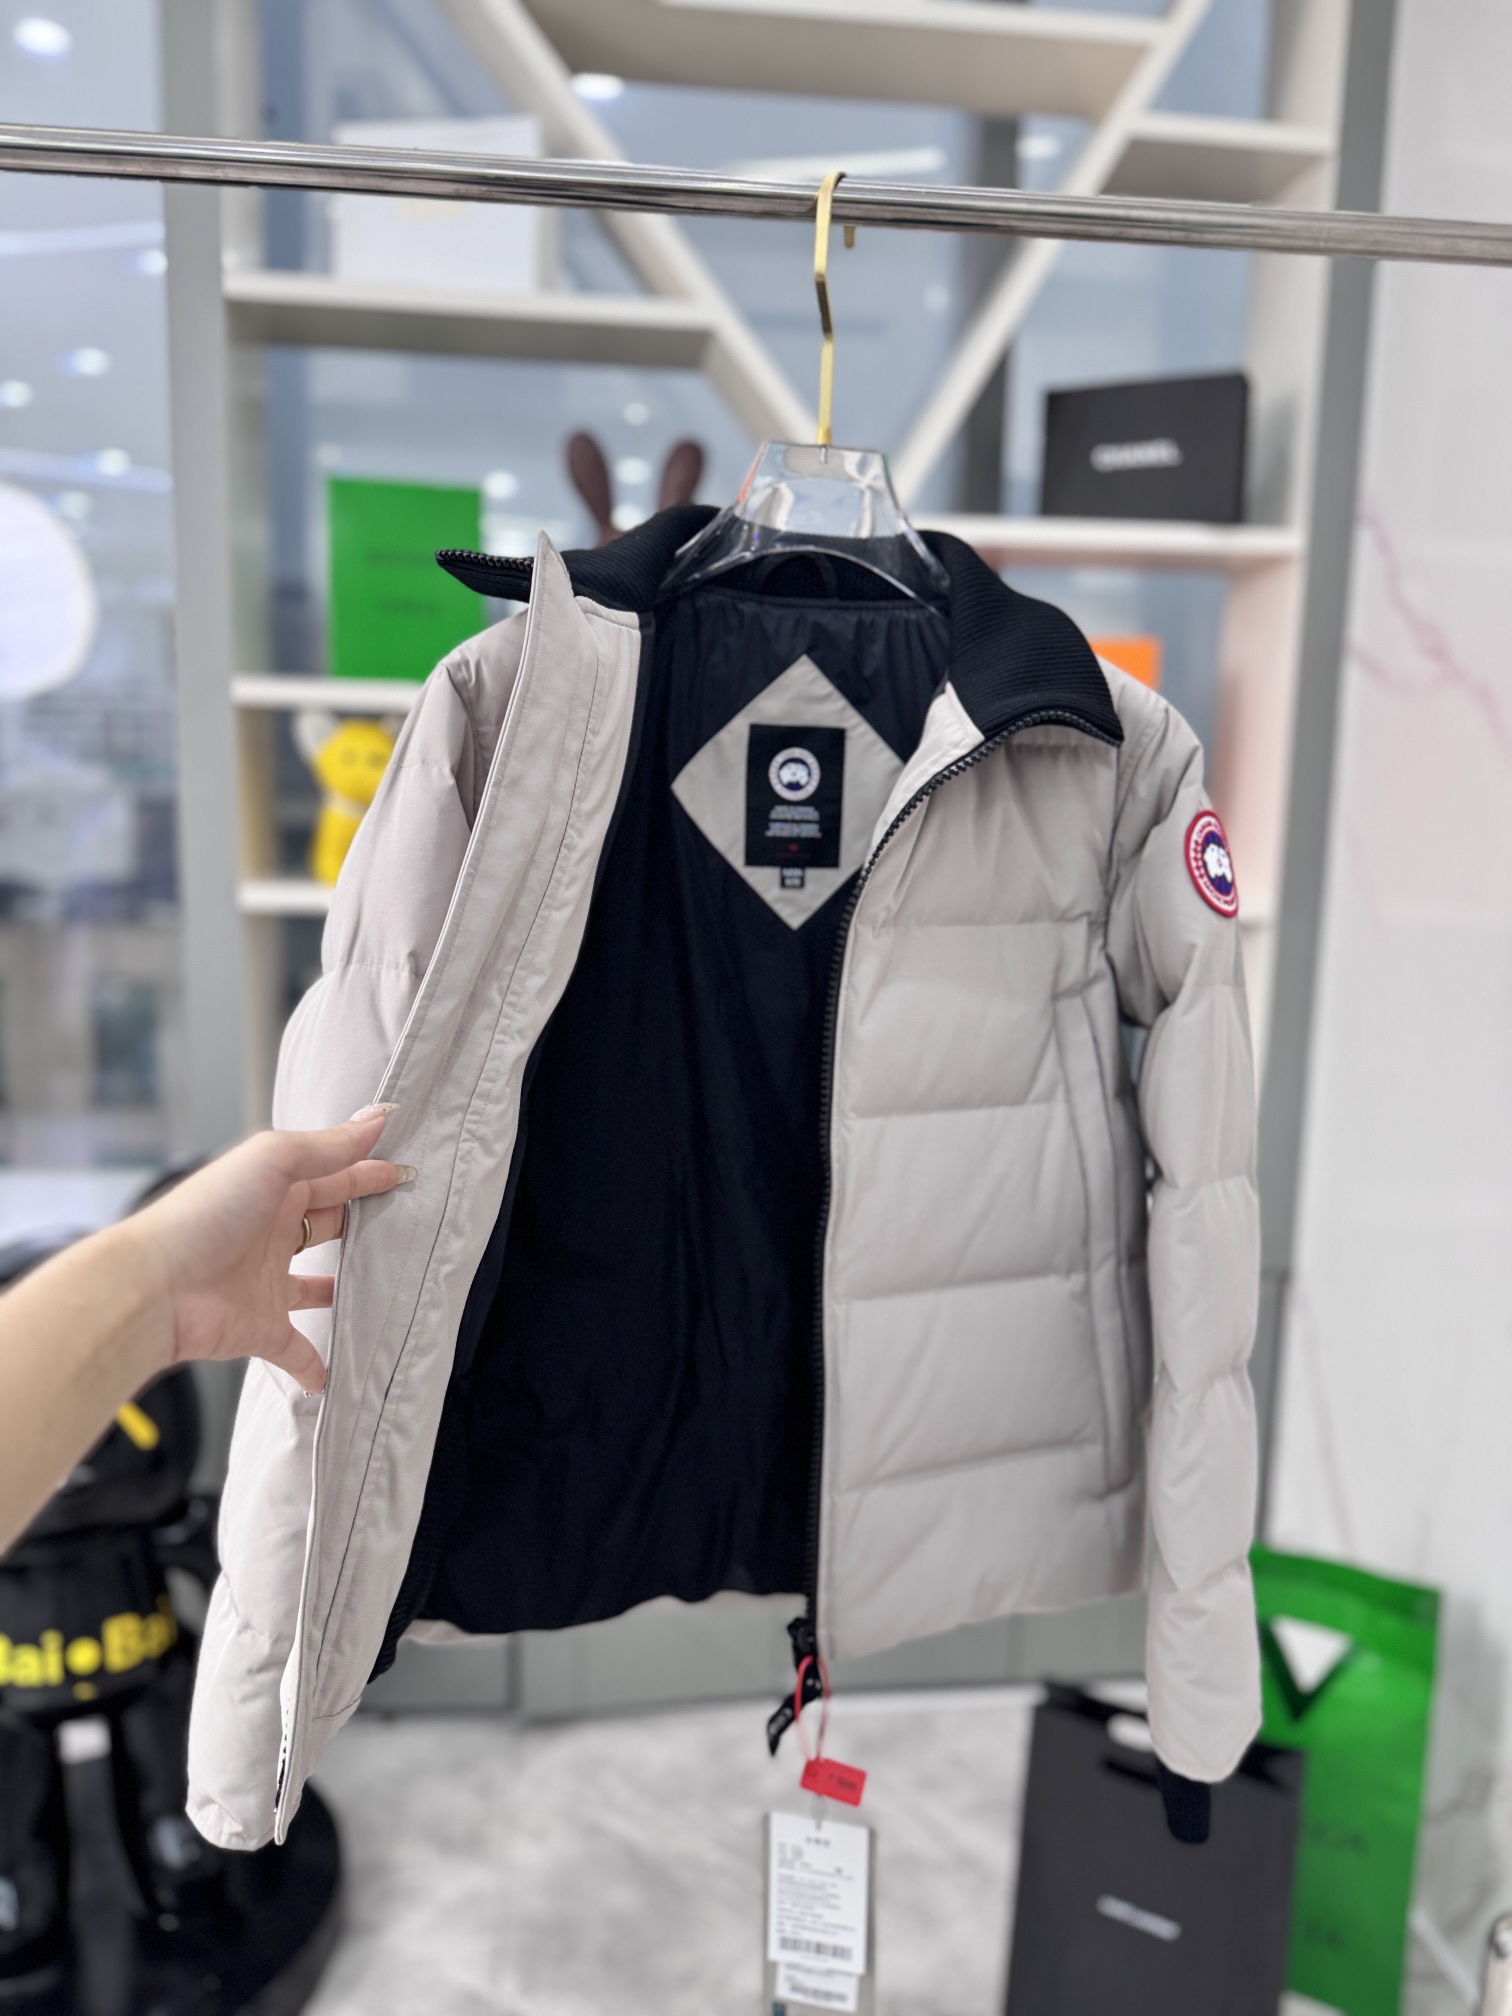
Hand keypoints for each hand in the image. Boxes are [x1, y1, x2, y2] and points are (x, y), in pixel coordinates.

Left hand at [128, 1106, 410, 1395]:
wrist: (155, 1287)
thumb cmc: (206, 1215)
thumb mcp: (273, 1162)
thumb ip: (328, 1147)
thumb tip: (377, 1118)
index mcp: (274, 1191)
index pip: (332, 1178)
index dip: (367, 1175)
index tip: (405, 1175)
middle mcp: (271, 1235)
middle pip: (325, 1227)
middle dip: (358, 1226)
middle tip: (404, 1227)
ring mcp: (266, 1284)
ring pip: (312, 1287)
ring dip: (337, 1289)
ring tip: (377, 1290)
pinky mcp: (261, 1329)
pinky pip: (295, 1349)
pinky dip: (313, 1366)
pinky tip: (332, 1377)